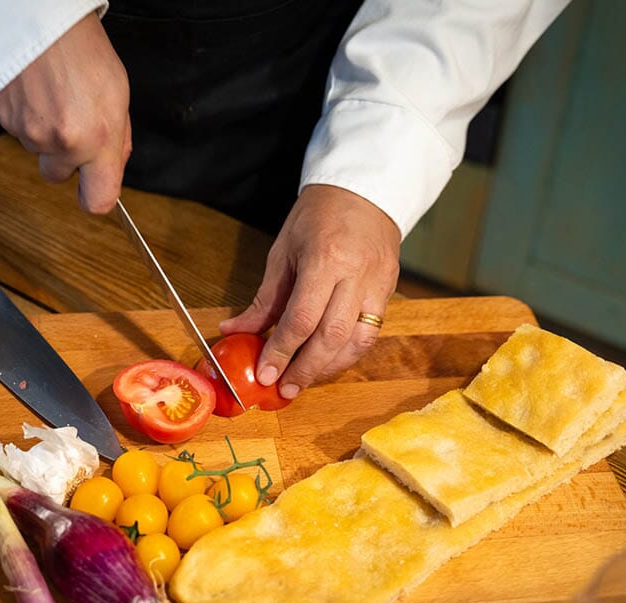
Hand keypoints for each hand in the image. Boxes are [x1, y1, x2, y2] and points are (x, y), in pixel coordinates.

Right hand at [0, 12, 130, 213]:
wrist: (27, 13)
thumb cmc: (75, 41)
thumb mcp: (116, 88)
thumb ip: (116, 134)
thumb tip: (113, 161)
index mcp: (96, 137)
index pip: (98, 200)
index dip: (95, 195)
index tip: (95, 187)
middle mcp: (60, 142)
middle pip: (57, 175)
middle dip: (62, 156)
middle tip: (69, 117)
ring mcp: (25, 133)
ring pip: (35, 148)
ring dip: (42, 128)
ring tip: (49, 90)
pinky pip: (15, 129)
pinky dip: (22, 113)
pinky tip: (31, 86)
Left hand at [219, 185, 401, 398]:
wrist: (364, 191)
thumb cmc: (318, 216)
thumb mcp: (283, 251)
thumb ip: (265, 298)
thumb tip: (236, 330)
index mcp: (325, 260)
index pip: (301, 319)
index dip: (282, 351)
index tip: (266, 374)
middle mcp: (356, 276)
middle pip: (331, 337)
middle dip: (306, 369)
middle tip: (284, 389)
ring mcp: (378, 284)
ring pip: (357, 341)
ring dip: (329, 368)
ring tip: (305, 381)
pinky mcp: (389, 290)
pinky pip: (371, 333)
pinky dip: (348, 353)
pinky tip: (329, 363)